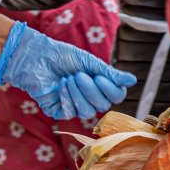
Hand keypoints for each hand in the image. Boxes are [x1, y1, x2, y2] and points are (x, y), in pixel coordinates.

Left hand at [0, 22, 134, 119]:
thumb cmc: (63, 56)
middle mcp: (90, 98)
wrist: (37, 57)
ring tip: (68, 78)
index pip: (117, 96)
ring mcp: (75, 106)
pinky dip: (67, 97)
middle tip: (79, 74)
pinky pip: (71, 112)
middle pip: (103, 105)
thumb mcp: (90, 63)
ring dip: (78, 93)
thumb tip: (133, 80)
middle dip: (91, 90)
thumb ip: (111, 74)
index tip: (100, 76)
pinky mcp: (59, 111)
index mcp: (100, 85)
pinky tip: (60, 85)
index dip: (112, 90)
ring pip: (87, 112)